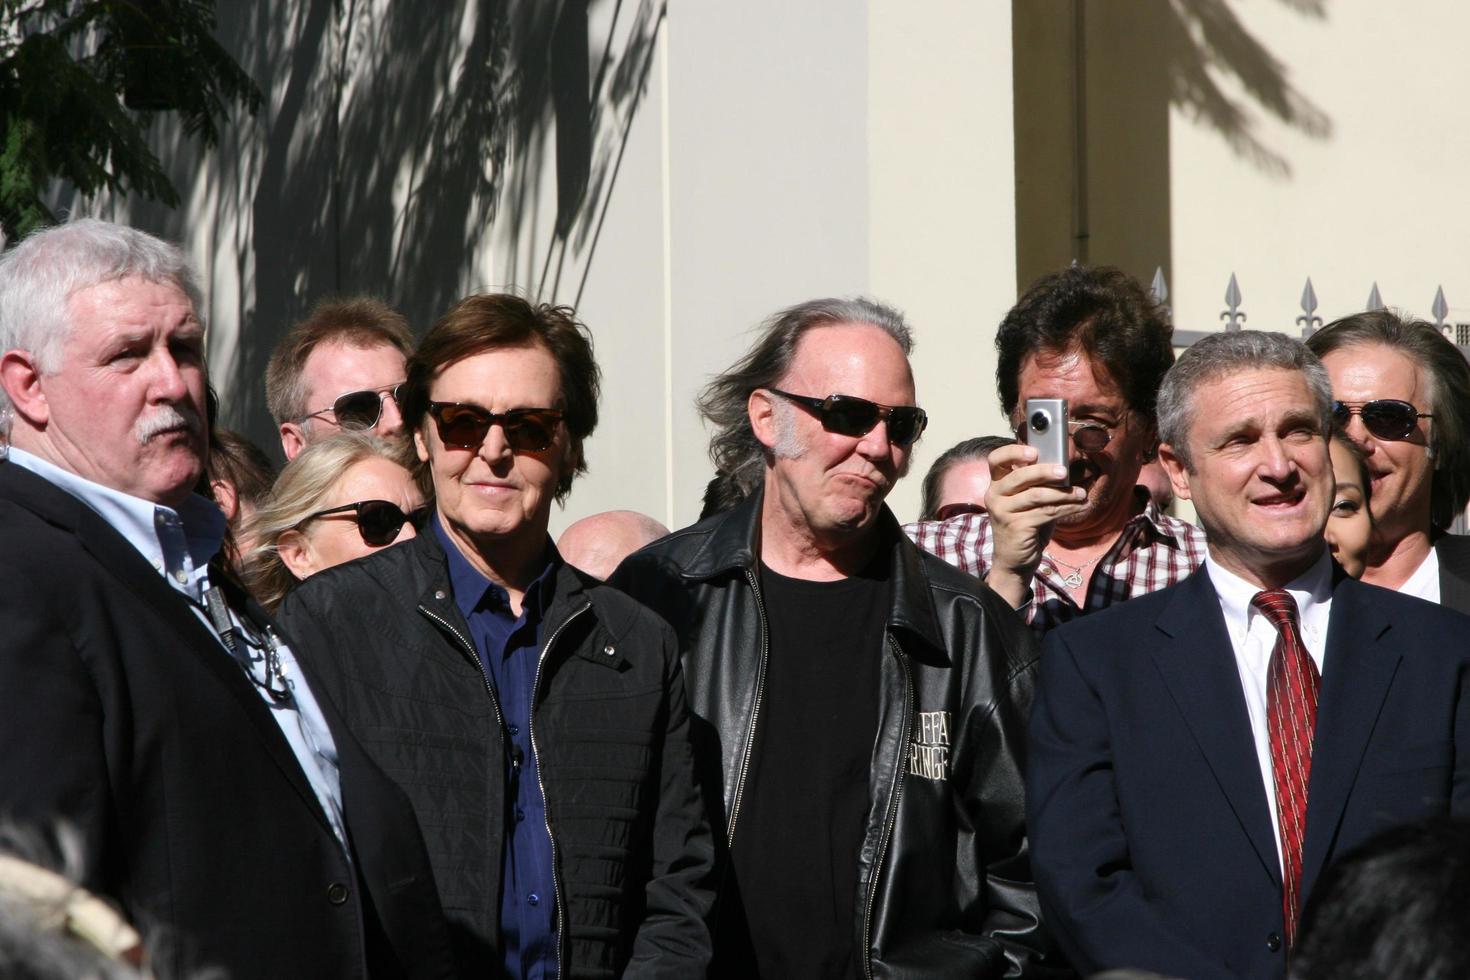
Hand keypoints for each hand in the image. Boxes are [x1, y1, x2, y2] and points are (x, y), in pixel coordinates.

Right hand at [983, 443, 1087, 607]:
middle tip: (1065, 472)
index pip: (996, 459)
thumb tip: (1063, 468)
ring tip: (1080, 494)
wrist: (1014, 561)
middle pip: (1020, 476)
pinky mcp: (1016, 526)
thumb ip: (1036, 485)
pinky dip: (1066, 508)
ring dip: (1063, 493)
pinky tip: (1079, 506)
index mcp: (996, 484)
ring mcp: (1002, 512)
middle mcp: (994, 496)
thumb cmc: (1025, 526)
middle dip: (1045, 472)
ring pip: (1037, 495)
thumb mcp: (1027, 502)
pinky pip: (1046, 512)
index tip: (1034, 452)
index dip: (1013, 452)